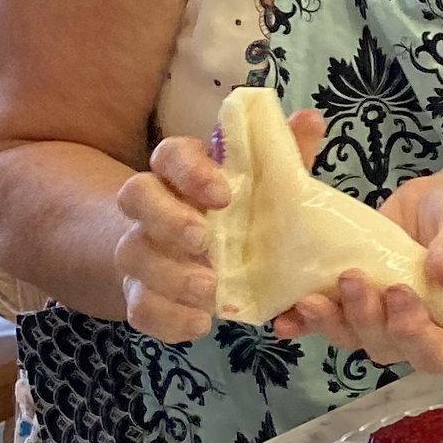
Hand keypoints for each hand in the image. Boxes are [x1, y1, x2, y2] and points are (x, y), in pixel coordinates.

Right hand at [110, 110, 310, 342]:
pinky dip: (167, 318)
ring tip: (210, 290)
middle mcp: (151, 206)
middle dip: (167, 218)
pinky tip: (199, 323)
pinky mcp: (140, 293)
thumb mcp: (261, 183)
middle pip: (135, 195)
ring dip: (170, 274)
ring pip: (133, 254)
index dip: (189, 171)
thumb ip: (282, 155)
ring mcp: (140, 250)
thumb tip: (309, 119)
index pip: (169, 154)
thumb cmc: (234, 212)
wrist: (191, 258)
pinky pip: (138, 307)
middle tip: (204, 241)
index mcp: (180, 170)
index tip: (222, 194)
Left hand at [271, 270, 442, 369]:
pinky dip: (302, 321)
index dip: (413, 334)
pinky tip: (283, 317)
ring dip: (329, 321)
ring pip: (350, 334)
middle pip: (384, 345)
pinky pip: (323, 317)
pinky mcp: (350, 295)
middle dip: (364, 318)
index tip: (400, 293)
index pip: (432, 350)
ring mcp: (378, 312)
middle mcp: (413, 326)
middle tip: (353, 277)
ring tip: (311, 298)